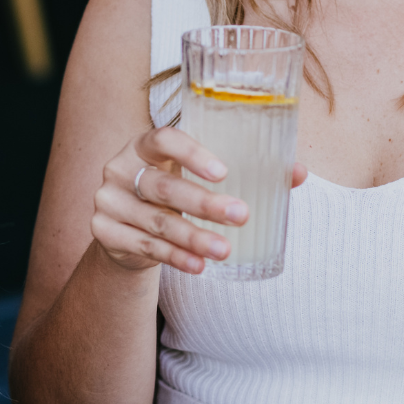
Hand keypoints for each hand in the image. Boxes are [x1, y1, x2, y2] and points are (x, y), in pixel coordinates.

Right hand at [91, 126, 305, 274]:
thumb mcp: (197, 177)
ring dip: (194, 238)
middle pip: (163, 186)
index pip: (163, 138)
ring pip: (157, 223)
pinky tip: (199, 265)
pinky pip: (145, 247)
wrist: (126, 227)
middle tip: (241, 215)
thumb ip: (244, 170)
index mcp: (144, 144)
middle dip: (204, 203)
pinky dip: (175, 257)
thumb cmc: (174, 191)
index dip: (192, 154)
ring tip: (225, 250)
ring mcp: (108, 201)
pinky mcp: (104, 233)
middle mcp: (120, 168)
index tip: (224, 172)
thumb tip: (299, 173)